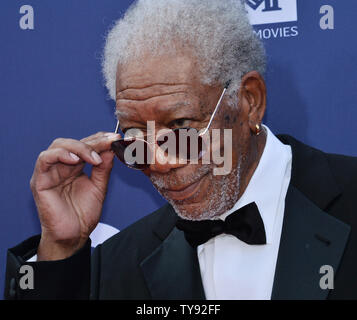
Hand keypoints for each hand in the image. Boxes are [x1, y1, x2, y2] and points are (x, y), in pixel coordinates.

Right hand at [30, 131, 119, 260]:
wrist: (73, 236)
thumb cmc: (83, 214)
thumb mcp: (99, 187)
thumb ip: (103, 169)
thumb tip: (111, 148)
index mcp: (75, 166)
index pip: (86, 145)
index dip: (100, 140)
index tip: (116, 138)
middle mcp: (62, 166)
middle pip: (74, 142)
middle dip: (93, 141)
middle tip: (109, 143)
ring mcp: (50, 172)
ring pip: (59, 145)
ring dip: (79, 147)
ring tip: (95, 157)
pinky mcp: (40, 180)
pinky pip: (45, 159)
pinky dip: (60, 154)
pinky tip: (76, 159)